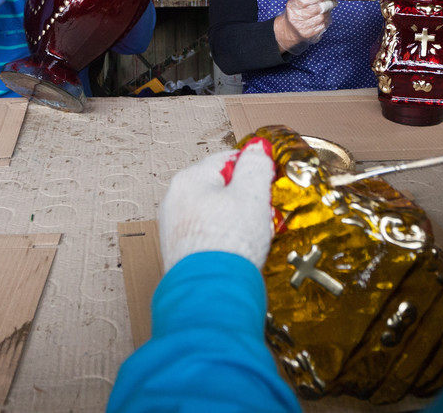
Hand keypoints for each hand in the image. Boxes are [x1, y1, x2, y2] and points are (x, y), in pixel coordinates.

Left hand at [158, 139, 275, 271]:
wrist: (212, 294)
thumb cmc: (229, 244)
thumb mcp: (253, 193)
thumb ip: (256, 164)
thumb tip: (257, 148)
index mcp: (189, 179)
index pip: (228, 159)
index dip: (253, 171)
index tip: (267, 185)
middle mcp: (176, 200)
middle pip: (221, 187)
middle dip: (245, 199)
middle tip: (261, 215)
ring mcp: (175, 227)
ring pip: (215, 213)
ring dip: (236, 222)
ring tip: (250, 238)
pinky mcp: (180, 252)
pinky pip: (208, 235)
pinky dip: (224, 240)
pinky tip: (236, 253)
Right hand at [273, 0, 335, 54]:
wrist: (290, 31)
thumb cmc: (297, 12)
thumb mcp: (299, 0)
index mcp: (293, 6)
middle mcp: (297, 18)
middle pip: (318, 9)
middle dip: (329, 3)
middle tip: (334, 1)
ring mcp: (303, 28)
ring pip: (323, 17)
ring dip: (328, 12)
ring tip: (326, 10)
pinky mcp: (310, 36)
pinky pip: (324, 25)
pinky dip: (327, 20)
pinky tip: (323, 18)